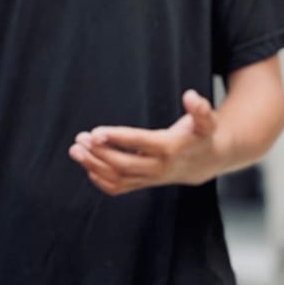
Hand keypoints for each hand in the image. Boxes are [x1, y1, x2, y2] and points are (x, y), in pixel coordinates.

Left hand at [69, 90, 226, 194]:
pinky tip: (88, 167)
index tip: (96, 132)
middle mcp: (160, 167)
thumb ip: (200, 109)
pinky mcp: (145, 183)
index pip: (141, 144)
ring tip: (76, 150)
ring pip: (119, 178)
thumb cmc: (202, 136)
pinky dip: (102, 181)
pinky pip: (121, 188)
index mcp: (171, 149)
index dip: (118, 138)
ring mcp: (151, 178)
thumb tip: (191, 96)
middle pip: (125, 165)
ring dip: (94, 166)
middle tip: (81, 139)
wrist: (207, 162)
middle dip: (100, 153)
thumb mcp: (207, 120)